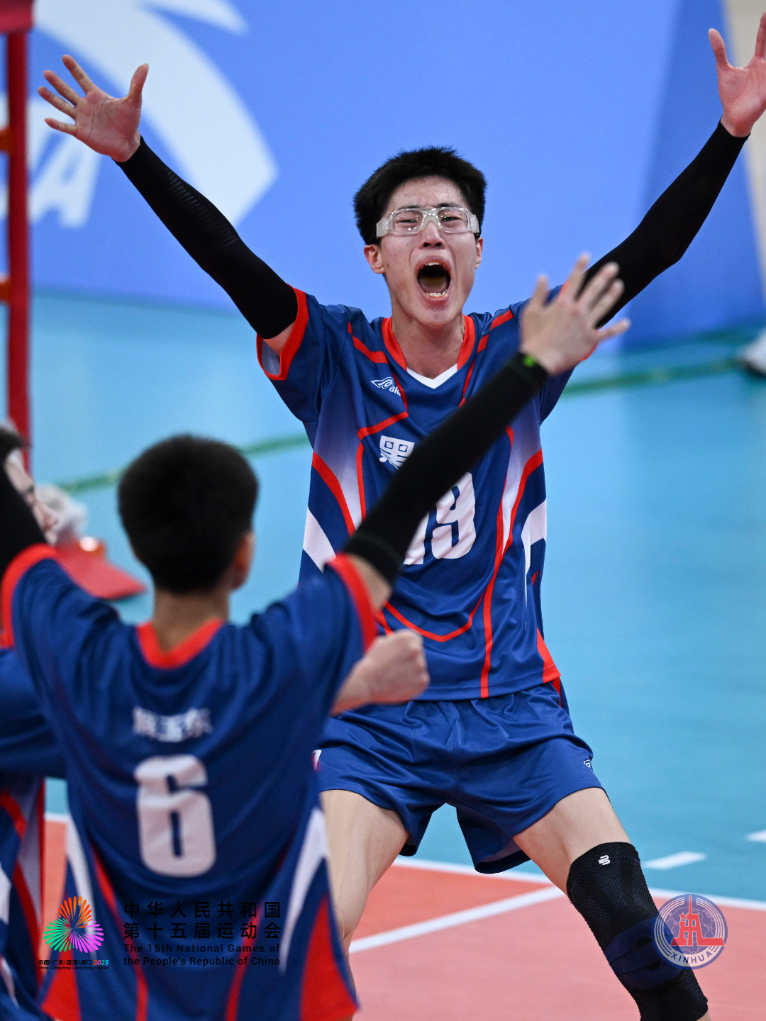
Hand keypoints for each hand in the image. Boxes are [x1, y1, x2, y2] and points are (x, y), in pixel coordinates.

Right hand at [38, 55, 147, 161]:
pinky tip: (47, 119)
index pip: (82, 79)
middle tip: (46, 73)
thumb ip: (136, 84)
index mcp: (96, 95)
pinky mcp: (81, 133)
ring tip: (40, 89)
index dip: (74, 69)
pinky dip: (57, 124)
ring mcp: (81, 118)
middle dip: (57, 82)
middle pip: (68, 91)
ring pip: (63, 106)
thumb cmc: (129, 122)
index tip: (65, 57)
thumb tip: (145, 65)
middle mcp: (85, 105)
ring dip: (52, 99)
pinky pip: (66, 127)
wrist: (127, 144)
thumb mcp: (134, 102)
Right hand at [332, 630, 428, 713]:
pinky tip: (400, 684)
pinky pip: (421, 681)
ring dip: (411, 671)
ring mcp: (421, 666)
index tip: (401, 655)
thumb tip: (403, 644)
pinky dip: (413, 683)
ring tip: (395, 677)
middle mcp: (417, 650)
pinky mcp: (422, 681)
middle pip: (419, 653)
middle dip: (410, 659)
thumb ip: (396, 641)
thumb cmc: (371, 662)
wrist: (366, 682)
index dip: (407, 647)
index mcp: (408, 637)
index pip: (416, 639)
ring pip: (419, 668)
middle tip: (395, 667)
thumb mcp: (382, 642)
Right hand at [519, 255, 629, 375]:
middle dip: (604, 277)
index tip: (586, 255)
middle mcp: (577, 311)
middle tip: (614, 266)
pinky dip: (618, 328)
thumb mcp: (531, 312)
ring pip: (603, 306)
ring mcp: (586, 325)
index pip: (573, 281)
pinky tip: (627, 323)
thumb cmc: (532, 338)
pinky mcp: (590, 340)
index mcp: (563, 303)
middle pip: (593, 290)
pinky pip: (607, 333)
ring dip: (612, 295)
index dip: (580, 267)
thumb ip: (538, 293)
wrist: (540, 361)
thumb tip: (542, 276)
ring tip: (620, 285)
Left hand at [710, 13, 765, 136]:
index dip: (764, 27)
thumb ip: (720, 51)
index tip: (764, 13)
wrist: (732, 117)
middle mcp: (765, 69)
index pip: (762, 41)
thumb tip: (711, 31)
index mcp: (757, 63)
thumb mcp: (723, 70)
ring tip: (764, 62)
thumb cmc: (730, 94)